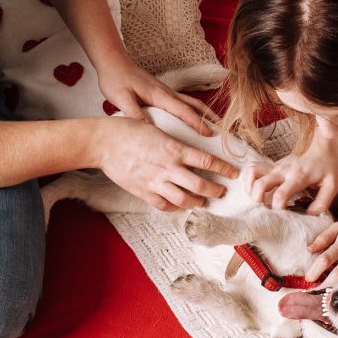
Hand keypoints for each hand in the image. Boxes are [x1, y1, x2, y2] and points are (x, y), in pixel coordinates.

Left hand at [96, 54, 214, 135]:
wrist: (113, 62)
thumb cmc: (116, 79)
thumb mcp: (121, 98)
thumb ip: (134, 113)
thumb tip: (148, 130)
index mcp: (160, 95)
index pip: (183, 111)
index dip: (197, 123)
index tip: (209, 134)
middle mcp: (167, 93)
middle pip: (195, 105)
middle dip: (210, 118)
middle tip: (223, 132)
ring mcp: (166, 92)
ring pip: (191, 104)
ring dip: (205, 114)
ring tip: (216, 127)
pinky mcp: (162, 93)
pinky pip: (183, 104)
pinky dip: (194, 112)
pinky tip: (194, 120)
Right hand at [96, 117, 238, 210]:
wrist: (104, 142)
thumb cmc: (128, 130)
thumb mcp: (158, 130)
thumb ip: (174, 143)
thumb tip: (189, 150)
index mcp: (175, 149)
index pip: (208, 162)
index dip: (224, 169)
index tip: (233, 173)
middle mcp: (169, 168)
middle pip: (200, 186)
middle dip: (215, 191)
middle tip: (221, 191)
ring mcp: (156, 182)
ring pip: (184, 200)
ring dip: (197, 202)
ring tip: (202, 201)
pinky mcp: (144, 192)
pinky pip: (164, 205)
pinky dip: (175, 207)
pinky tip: (179, 204)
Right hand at [246, 116, 337, 212]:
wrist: (322, 142)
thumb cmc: (328, 165)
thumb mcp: (332, 185)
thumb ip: (322, 203)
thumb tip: (307, 215)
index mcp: (298, 177)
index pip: (280, 195)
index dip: (276, 209)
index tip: (281, 216)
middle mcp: (283, 171)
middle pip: (260, 185)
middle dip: (257, 201)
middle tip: (264, 211)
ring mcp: (275, 166)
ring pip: (251, 172)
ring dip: (249, 188)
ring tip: (256, 200)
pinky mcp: (272, 165)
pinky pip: (252, 169)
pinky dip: (248, 179)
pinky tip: (254, 189)